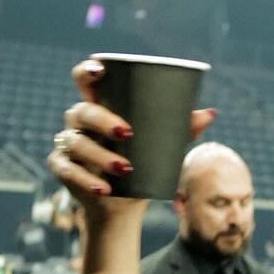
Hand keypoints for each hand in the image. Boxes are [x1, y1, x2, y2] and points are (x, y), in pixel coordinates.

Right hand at [46, 60, 217, 213]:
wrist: (122, 205)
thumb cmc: (141, 164)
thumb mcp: (161, 147)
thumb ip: (182, 129)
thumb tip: (211, 113)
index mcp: (99, 105)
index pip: (84, 80)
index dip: (87, 71)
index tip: (99, 69)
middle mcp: (79, 121)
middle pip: (82, 111)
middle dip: (103, 120)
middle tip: (128, 133)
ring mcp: (68, 144)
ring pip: (77, 143)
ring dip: (99, 155)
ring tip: (125, 169)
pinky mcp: (62, 168)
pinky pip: (67, 170)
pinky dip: (86, 180)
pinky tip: (103, 189)